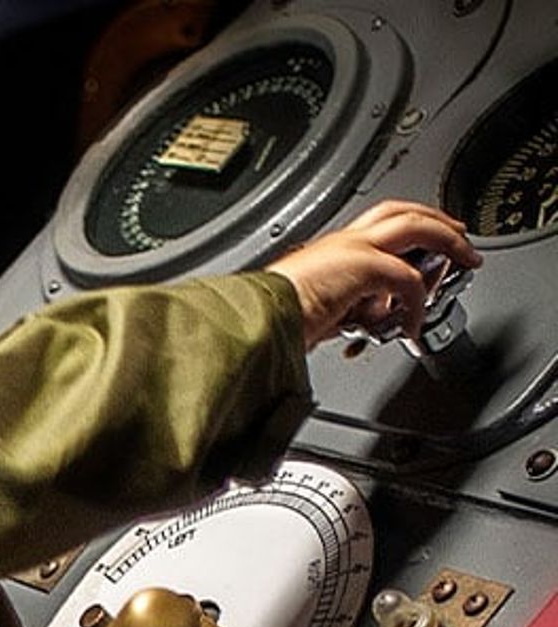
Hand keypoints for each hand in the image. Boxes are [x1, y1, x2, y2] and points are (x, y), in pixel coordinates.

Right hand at [265, 201, 482, 349]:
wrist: (251, 324)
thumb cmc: (266, 324)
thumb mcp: (309, 316)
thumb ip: (338, 312)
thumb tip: (354, 323)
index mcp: (326, 254)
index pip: (375, 231)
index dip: (404, 235)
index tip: (421, 256)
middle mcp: (340, 243)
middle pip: (400, 212)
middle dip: (435, 220)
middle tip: (458, 235)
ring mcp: (352, 249)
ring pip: (414, 226)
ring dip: (446, 241)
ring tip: (464, 260)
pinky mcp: (362, 266)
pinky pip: (408, 279)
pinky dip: (418, 301)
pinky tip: (413, 323)